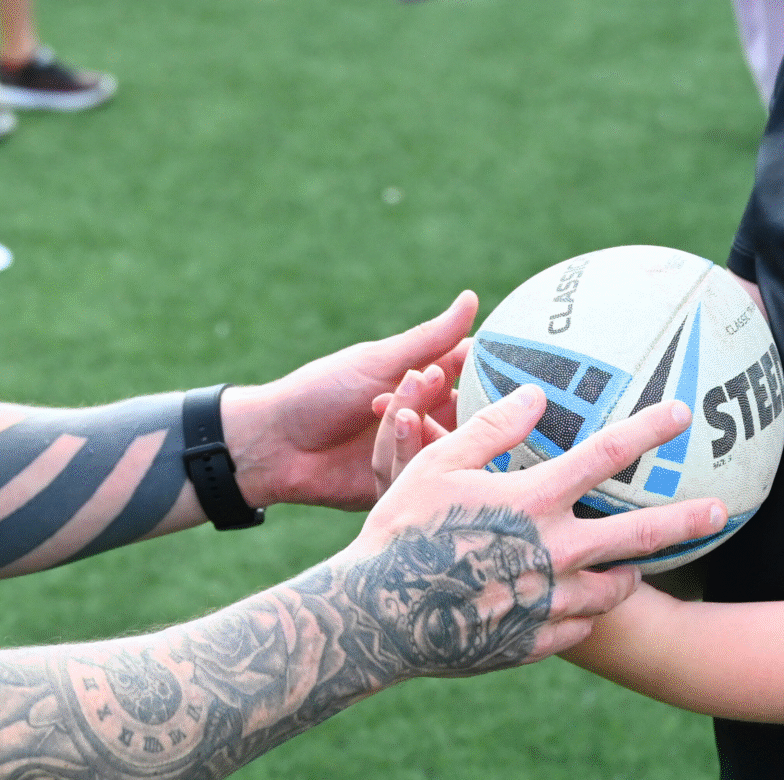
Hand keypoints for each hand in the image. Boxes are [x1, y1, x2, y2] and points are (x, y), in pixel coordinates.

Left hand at [222, 290, 477, 511]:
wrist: (274, 445)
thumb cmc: (321, 392)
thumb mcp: (378, 362)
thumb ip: (429, 340)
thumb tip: (472, 298)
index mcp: (425, 379)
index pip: (474, 371)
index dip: (493, 370)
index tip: (509, 368)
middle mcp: (427, 416)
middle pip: (469, 414)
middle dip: (458, 406)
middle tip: (430, 391)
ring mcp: (416, 453)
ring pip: (448, 447)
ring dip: (423, 429)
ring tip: (395, 413)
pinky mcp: (402, 486)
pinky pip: (421, 479)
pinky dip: (407, 461)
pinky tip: (386, 448)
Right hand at [341, 386, 725, 672]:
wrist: (376, 616)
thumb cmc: (400, 529)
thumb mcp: (439, 465)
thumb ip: (492, 427)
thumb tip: (537, 396)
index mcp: (533, 501)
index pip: (606, 455)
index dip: (647, 429)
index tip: (681, 413)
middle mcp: (553, 552)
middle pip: (638, 535)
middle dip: (685, 521)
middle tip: (720, 511)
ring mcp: (547, 602)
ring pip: (612, 589)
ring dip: (631, 574)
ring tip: (639, 568)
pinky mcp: (534, 641)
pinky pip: (578, 627)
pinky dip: (585, 612)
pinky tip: (580, 604)